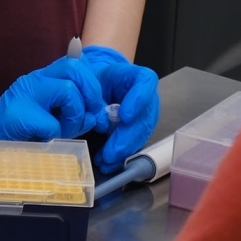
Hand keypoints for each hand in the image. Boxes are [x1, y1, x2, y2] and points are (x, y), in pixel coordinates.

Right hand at [0, 56, 107, 142]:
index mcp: (42, 78)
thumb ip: (70, 109)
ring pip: (68, 91)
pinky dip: (54, 136)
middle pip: (75, 70)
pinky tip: (42, 141)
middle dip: (91, 95)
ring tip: (61, 131)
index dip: (93, 85)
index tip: (95, 109)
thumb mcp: (47, 116)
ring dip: (74, 117)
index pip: (77, 64)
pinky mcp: (16, 115)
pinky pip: (51, 123)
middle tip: (89, 119)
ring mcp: (23, 95)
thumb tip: (97, 114)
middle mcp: (32, 80)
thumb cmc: (17, 134)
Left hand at [75, 46, 158, 171]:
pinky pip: (134, 144)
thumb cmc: (96, 78)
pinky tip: (108, 163)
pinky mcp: (139, 130)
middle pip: (144, 118)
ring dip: (123, 151)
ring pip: (140, 135)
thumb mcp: (92, 76)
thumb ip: (94, 91)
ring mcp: (146, 116)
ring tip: (106, 161)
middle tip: (110, 152)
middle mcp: (147, 98)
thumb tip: (98, 119)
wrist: (100, 84)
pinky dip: (120, 156)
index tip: (125, 116)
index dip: (138, 100)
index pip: (145, 84)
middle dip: (126, 138)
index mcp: (139, 77)